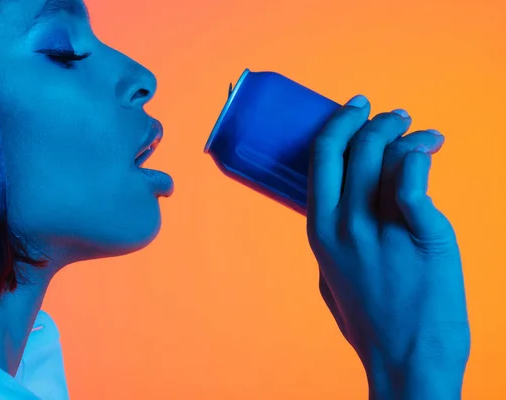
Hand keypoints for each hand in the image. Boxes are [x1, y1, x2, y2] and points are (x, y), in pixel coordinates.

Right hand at [306, 95, 469, 398]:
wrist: (407, 359)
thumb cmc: (369, 323)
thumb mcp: (329, 277)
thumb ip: (330, 241)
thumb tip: (339, 211)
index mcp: (319, 230)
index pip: (321, 157)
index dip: (338, 123)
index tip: (354, 108)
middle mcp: (345, 224)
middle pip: (353, 146)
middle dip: (373, 118)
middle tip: (395, 115)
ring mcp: (382, 229)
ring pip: (387, 156)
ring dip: (407, 134)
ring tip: (423, 135)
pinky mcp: (423, 235)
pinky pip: (414, 178)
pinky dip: (420, 157)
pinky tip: (429, 153)